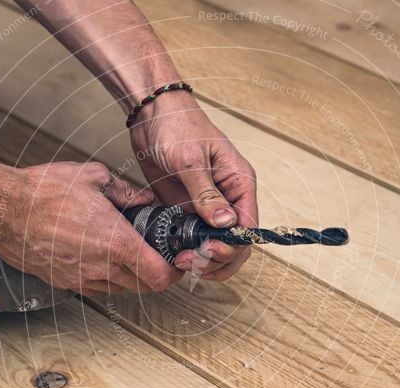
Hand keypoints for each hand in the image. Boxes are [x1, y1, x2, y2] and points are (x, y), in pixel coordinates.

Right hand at [0, 160, 182, 295]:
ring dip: (132, 276)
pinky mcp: (65, 282)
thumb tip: (144, 198)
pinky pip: (98, 287)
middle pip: (145, 287)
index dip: (175, 271)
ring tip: (128, 252)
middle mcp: (102, 268)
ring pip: (122, 289)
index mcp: (117, 244)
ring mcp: (82, 279)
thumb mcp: (95, 178)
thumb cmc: (43, 193)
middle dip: (157, 272)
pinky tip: (102, 254)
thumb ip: (127, 191)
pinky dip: (108, 276)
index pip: (161, 277)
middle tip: (157, 254)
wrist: (2, 210)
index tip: (176, 259)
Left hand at [129, 91, 257, 280]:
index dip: (231, 246)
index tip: (207, 251)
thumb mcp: (190, 160)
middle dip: (216, 259)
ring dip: (202, 260)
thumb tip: (226, 224)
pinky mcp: (189, 209)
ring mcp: (208, 206)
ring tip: (180, 261)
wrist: (151, 114)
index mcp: (239, 183)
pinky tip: (173, 253)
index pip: (248, 227)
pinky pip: (194, 238)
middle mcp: (229, 198)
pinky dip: (187, 250)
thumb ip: (206, 193)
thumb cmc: (176, 125)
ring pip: (216, 245)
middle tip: (190, 262)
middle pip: (235, 243)